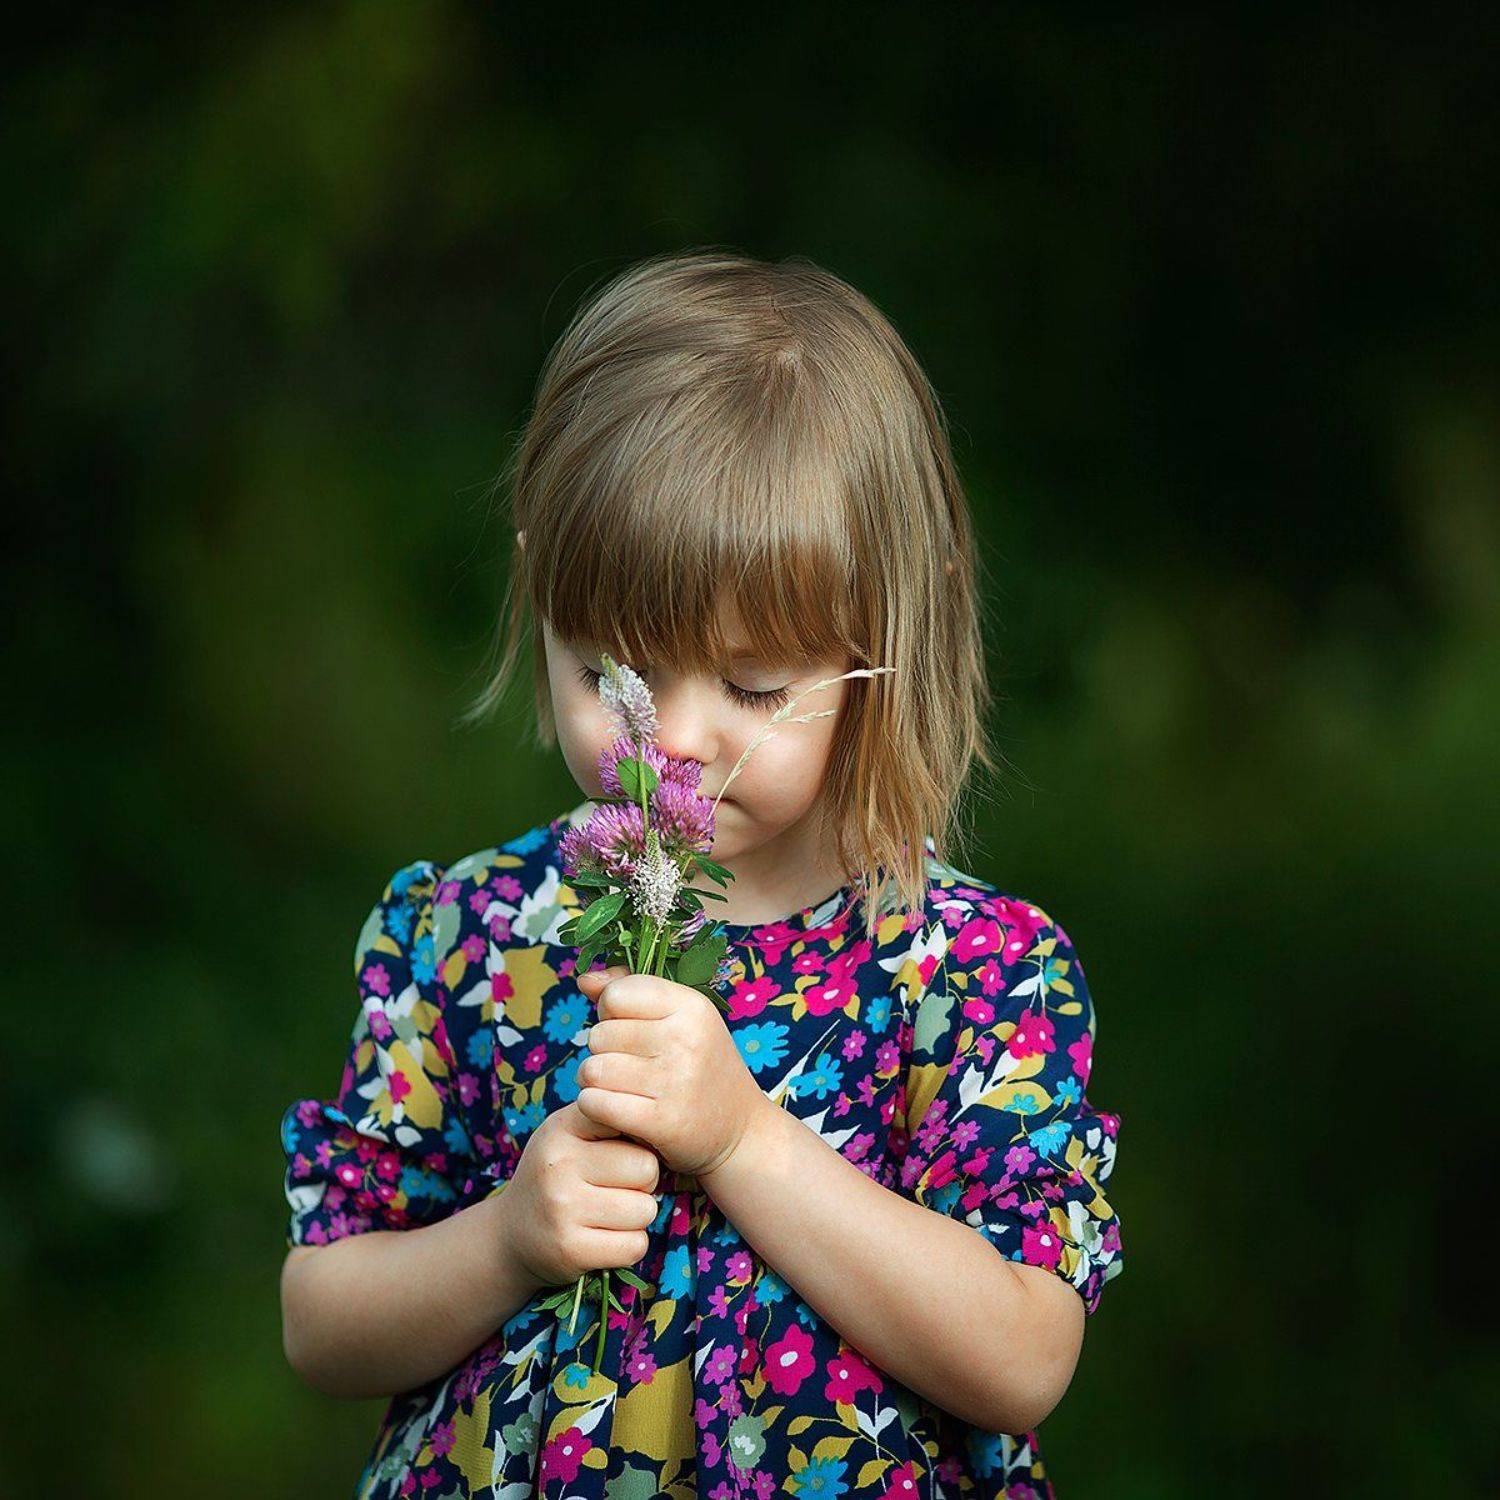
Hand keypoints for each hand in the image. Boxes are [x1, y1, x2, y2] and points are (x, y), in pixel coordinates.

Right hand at [499, 1100, 660, 1288]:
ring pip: (645, 1210)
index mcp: (561, 1128)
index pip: (625, 1118)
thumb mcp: (569, 1133)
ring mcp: (562, 1209)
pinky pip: (635, 1245)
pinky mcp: (570, 1250)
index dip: (637, 1136)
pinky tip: (607, 1237)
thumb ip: (608, 1116)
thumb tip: (657, 1117)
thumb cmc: (557, 1174)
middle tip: (620, 1186)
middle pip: (647, 1168)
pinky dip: (630, 1244)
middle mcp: (559, 1165)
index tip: (624, 1145)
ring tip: (611, 1212)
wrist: (511, 1233)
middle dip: (644, 1181)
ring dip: (638, 1216)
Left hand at [575, 965, 771, 1178]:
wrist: (740, 1130)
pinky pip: (595, 1103)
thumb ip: (631, 991)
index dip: (611, 1012)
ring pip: (592, 1070)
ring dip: (594, 1081)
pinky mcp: (662, 1122)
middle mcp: (686, 1039)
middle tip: (626, 1065)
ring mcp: (675, 1081)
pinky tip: (613, 1109)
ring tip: (617, 1086)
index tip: (629, 1030)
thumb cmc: (701, 1066)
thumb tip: (584, 980)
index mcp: (692, 1006)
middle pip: (599, 1034)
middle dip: (603, 1050)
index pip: (616, 995)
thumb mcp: (681, 1018)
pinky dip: (594, 1107)